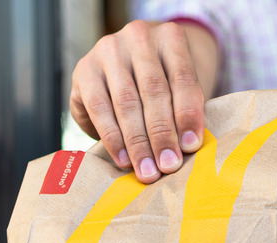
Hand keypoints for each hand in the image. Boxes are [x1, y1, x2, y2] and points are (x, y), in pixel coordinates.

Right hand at [70, 20, 217, 182]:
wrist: (130, 65)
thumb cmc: (164, 83)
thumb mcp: (179, 89)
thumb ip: (185, 111)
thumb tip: (186, 148)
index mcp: (171, 37)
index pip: (183, 78)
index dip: (188, 115)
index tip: (191, 146)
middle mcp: (138, 37)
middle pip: (153, 91)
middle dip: (162, 134)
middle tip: (168, 166)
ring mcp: (108, 50)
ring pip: (126, 102)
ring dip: (137, 142)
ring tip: (147, 170)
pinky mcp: (85, 69)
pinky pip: (99, 108)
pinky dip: (112, 138)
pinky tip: (123, 159)